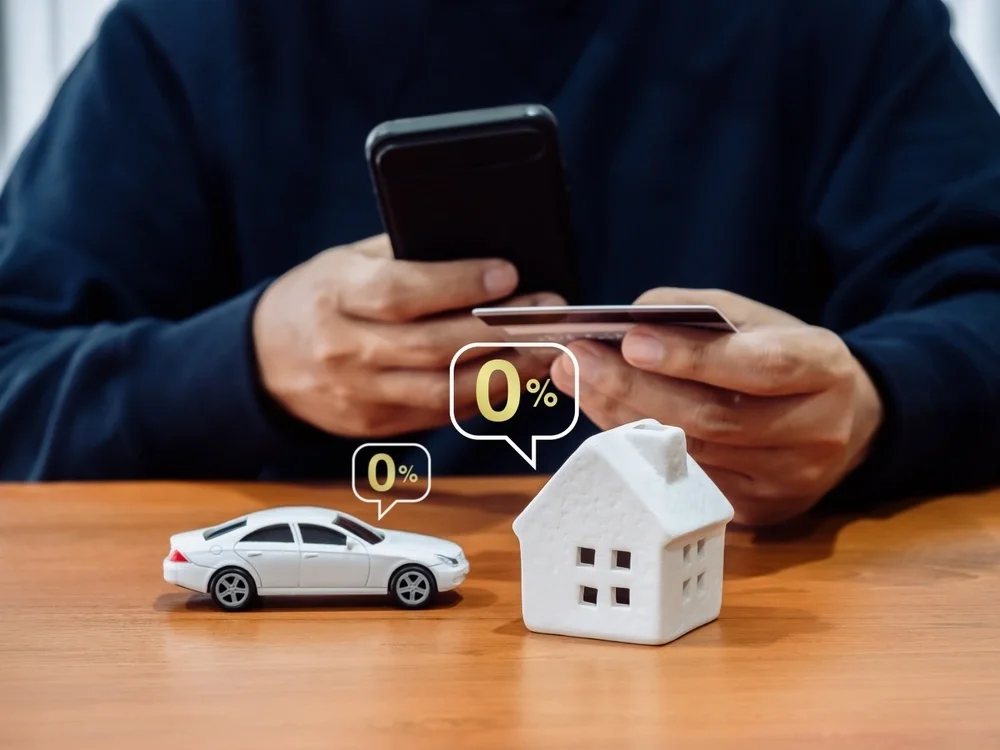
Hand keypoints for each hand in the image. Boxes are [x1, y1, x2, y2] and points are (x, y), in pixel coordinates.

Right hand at [253, 234, 563, 436]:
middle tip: (548, 314)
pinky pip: (437, 415)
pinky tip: (513, 378)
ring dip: (502, 374)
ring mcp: (358, 394)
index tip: (509, 274)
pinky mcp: (373, 425)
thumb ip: (404, 254)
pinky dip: (480, 398)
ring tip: (544, 351)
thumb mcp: (346, 261)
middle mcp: (344, 349)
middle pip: (432, 347)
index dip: (458, 285)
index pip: (401, 293)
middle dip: (499, 331)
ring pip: (441, 391)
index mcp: (335, 295)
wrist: (264, 361)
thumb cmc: (318, 297)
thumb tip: (480, 247)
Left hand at [549, 288, 883, 525]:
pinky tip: (608, 419)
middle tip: (579, 361)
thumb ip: (701, 313)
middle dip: (634, 389)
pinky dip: (641, 450)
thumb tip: (631, 321)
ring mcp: (787, 481)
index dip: (692, 357)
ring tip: (581, 383)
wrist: (845, 421)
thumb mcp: (760, 320)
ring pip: (692, 456)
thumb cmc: (789, 360)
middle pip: (713, 419)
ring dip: (624, 419)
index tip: (630, 341)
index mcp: (826, 370)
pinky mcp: (760, 511)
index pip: (758, 367)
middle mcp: (815, 433)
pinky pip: (687, 482)